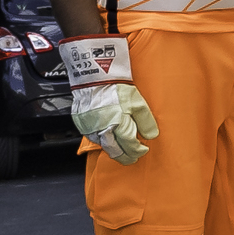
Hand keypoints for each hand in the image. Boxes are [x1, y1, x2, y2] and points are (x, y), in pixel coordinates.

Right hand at [60, 37, 159, 163]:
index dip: (138, 151)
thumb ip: (146, 122)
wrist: (94, 77)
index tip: (143, 150)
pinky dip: (102, 141)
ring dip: (114, 150)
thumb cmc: (115, 87)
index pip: (130, 146)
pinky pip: (93, 138)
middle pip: (115, 151)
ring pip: (103, 146)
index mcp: (117, 125)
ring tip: (122, 149)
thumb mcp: (138, 103)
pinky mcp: (82, 124)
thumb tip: (151, 136)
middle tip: (133, 157)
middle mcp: (102, 130)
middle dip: (126, 157)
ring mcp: (90, 128)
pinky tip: (108, 138)